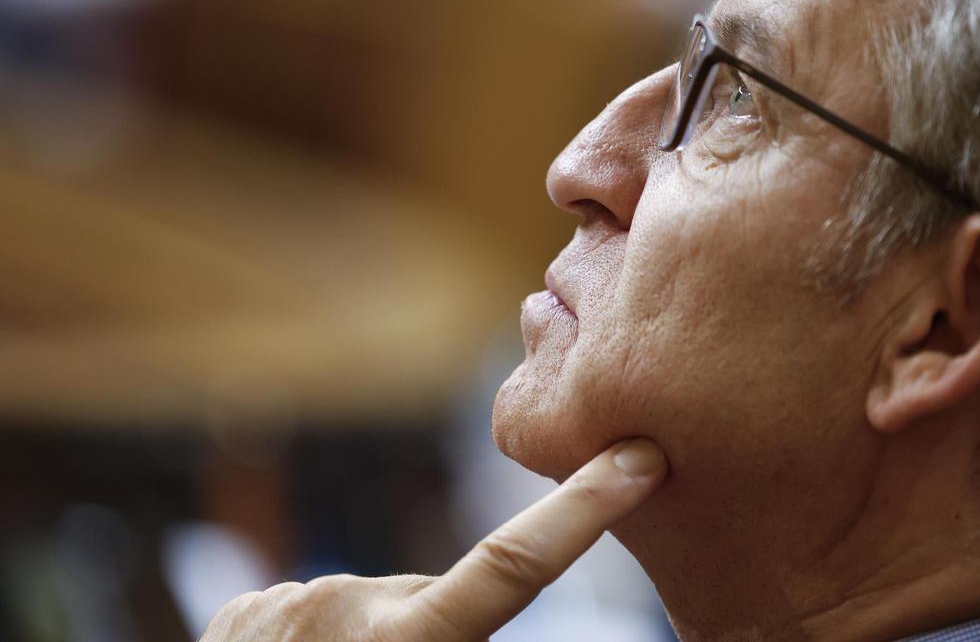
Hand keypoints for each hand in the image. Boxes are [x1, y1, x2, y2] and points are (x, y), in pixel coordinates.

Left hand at [199, 437, 667, 641]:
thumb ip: (461, 637)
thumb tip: (488, 604)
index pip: (512, 567)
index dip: (581, 510)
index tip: (636, 457)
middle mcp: (345, 607)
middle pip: (429, 599)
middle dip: (433, 631)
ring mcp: (287, 601)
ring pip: (370, 608)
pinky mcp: (242, 607)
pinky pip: (313, 612)